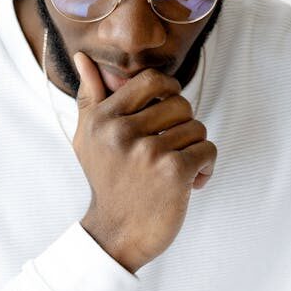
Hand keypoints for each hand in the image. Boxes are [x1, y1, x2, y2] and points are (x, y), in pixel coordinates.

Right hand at [72, 51, 216, 273]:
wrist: (116, 234)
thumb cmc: (105, 179)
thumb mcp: (87, 136)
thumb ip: (90, 95)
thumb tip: (82, 56)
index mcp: (102, 118)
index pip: (152, 80)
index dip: (169, 90)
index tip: (168, 109)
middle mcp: (123, 132)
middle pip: (180, 103)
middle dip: (183, 125)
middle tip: (170, 147)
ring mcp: (148, 152)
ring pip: (197, 127)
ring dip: (194, 148)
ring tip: (176, 167)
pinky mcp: (173, 172)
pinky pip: (208, 149)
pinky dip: (206, 166)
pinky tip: (190, 182)